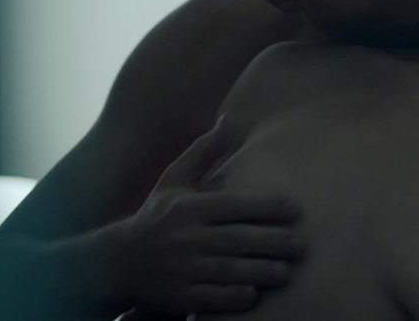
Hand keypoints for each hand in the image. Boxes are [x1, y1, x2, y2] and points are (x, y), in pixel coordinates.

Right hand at [114, 115, 305, 315]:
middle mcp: (187, 237)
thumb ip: (206, 150)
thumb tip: (232, 118)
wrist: (117, 261)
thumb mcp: (175, 179)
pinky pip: (209, 300)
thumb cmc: (157, 215)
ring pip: (227, 271)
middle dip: (271, 243)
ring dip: (258, 272)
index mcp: (190, 207)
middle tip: (302, 245)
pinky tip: (252, 295)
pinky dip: (230, 298)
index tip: (294, 209)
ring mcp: (183, 269)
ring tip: (286, 272)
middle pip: (235, 239)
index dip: (264, 207)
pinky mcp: (179, 296)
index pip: (232, 205)